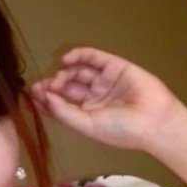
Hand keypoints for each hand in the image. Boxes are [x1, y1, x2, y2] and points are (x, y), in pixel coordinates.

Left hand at [30, 47, 181, 152]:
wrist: (153, 121)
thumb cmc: (121, 130)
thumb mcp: (87, 125)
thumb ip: (64, 112)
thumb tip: (44, 97)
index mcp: (87, 115)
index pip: (61, 105)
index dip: (46, 100)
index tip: (32, 96)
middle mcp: (94, 97)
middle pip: (67, 87)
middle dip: (53, 85)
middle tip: (43, 87)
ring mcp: (104, 81)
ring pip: (78, 72)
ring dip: (65, 73)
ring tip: (58, 78)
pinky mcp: (114, 67)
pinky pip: (93, 58)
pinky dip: (79, 56)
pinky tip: (66, 61)